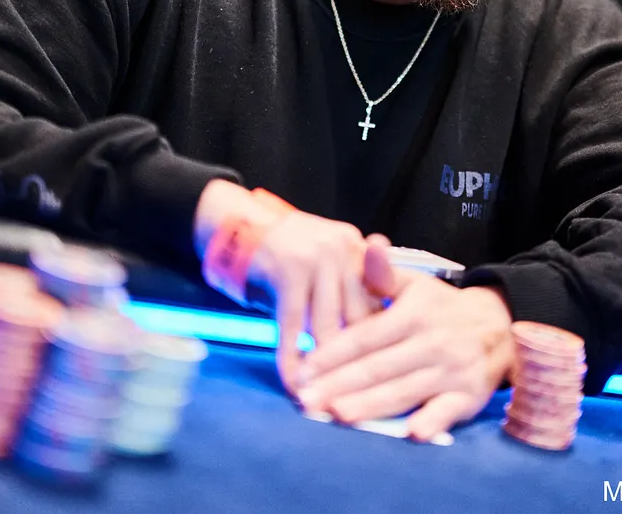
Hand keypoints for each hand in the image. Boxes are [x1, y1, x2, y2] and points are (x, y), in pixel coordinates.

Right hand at [192, 181, 374, 391]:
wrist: (236, 220)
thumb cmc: (283, 252)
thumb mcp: (323, 261)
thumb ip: (347, 290)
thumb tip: (369, 343)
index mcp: (357, 248)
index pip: (379, 302)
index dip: (380, 344)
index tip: (385, 379)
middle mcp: (343, 249)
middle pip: (359, 318)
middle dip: (357, 364)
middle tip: (359, 400)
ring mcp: (316, 258)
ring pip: (329, 327)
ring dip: (326, 370)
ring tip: (326, 401)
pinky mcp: (288, 271)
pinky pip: (294, 326)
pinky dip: (292, 359)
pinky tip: (293, 383)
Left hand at [296, 234, 514, 441]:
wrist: (498, 327)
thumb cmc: (442, 308)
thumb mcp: (416, 284)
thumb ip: (385, 272)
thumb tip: (370, 246)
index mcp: (414, 315)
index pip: (365, 337)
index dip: (333, 354)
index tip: (304, 369)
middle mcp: (431, 343)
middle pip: (378, 368)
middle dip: (339, 385)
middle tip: (306, 401)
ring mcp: (451, 371)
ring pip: (403, 392)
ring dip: (370, 406)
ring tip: (337, 415)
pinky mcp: (468, 396)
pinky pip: (446, 411)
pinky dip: (431, 421)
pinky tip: (410, 433)